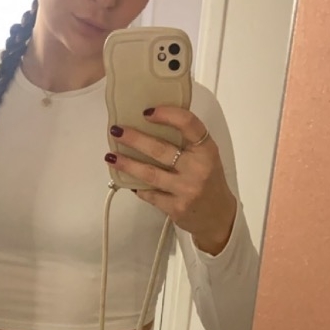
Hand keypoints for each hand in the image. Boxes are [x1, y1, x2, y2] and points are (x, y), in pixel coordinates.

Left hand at [106, 107, 236, 254]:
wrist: (218, 217)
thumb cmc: (209, 181)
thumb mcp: (207, 157)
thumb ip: (187, 142)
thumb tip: (151, 124)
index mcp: (206, 150)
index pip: (188, 124)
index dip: (167, 115)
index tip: (147, 112)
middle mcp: (197, 168)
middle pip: (160, 149)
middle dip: (135, 139)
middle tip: (117, 130)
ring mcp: (186, 190)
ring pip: (150, 173)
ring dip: (127, 164)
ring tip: (111, 156)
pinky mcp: (175, 208)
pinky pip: (150, 194)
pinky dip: (137, 186)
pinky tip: (126, 180)